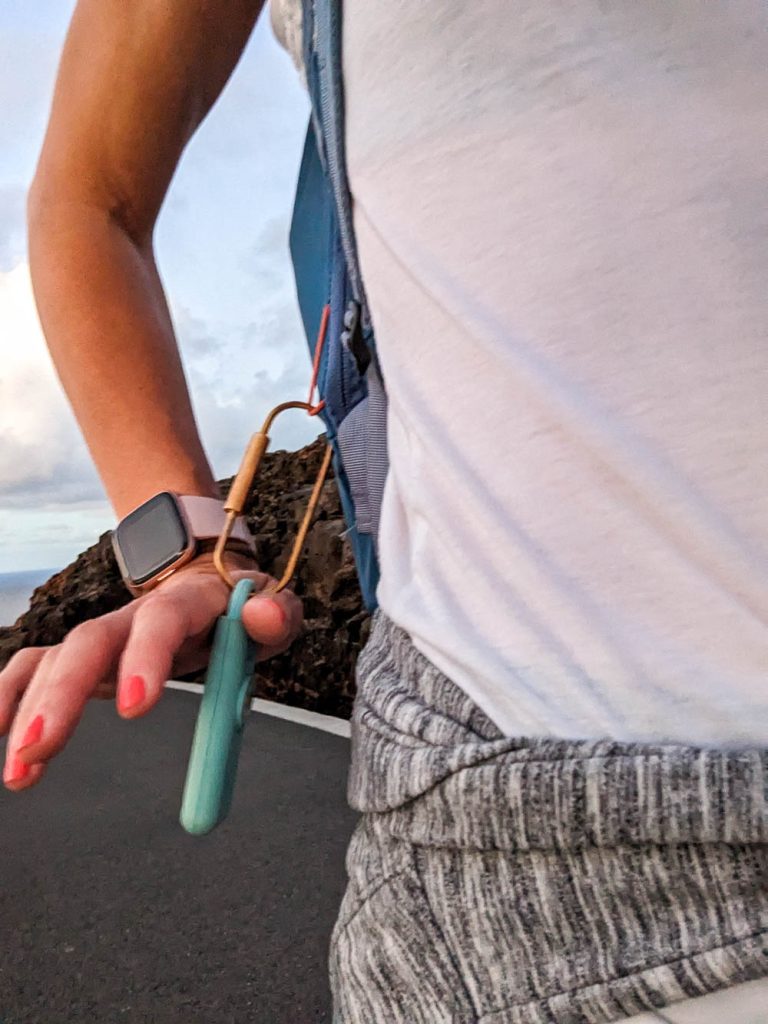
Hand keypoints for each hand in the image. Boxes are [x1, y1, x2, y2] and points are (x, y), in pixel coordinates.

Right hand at [0, 551, 301, 791]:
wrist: (210, 582)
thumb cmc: (242, 606)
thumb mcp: (276, 608)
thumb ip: (278, 614)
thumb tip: (263, 616)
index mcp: (187, 602)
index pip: (161, 620)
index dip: (146, 656)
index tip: (135, 706)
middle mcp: (133, 615)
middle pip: (90, 642)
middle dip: (64, 694)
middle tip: (42, 747)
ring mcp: (105, 634)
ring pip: (55, 658)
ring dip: (30, 709)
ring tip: (19, 770)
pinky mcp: (84, 656)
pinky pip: (36, 667)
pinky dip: (9, 694)